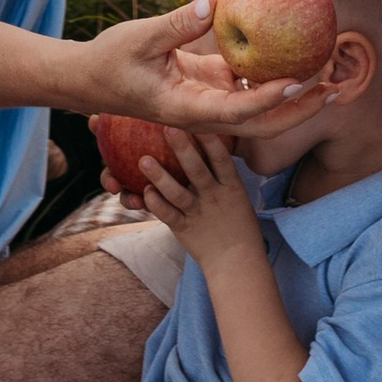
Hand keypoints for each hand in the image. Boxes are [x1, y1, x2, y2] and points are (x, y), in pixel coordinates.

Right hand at [76, 0, 323, 130]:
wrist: (89, 80)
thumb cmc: (109, 60)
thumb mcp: (140, 38)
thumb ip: (178, 23)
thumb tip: (215, 3)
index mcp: (185, 108)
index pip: (235, 112)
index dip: (268, 101)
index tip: (297, 83)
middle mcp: (203, 112)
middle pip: (260, 122)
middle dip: (299, 109)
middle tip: (335, 88)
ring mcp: (207, 101)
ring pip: (258, 108)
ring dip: (293, 95)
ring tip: (328, 72)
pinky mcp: (208, 86)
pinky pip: (246, 85)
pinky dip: (270, 74)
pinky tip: (294, 54)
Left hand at [137, 131, 264, 271]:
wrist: (238, 262)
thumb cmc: (238, 224)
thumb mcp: (238, 195)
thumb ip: (222, 173)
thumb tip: (210, 141)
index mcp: (231, 187)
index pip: (222, 159)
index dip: (210, 139)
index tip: (198, 118)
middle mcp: (214, 197)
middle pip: (198, 170)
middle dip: (182, 149)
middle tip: (167, 128)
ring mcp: (199, 213)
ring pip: (178, 193)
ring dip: (160, 177)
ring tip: (143, 161)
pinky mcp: (185, 229)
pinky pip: (169, 216)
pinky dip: (157, 204)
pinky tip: (144, 193)